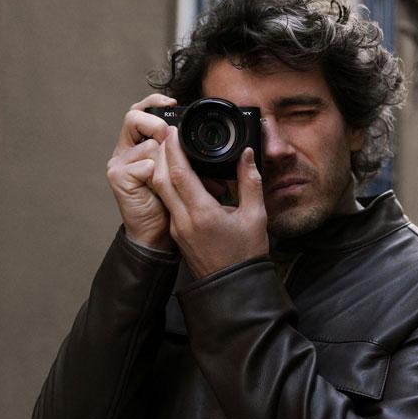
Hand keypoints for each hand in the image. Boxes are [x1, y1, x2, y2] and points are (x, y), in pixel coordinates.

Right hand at [107, 94, 177, 250]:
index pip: (141, 111)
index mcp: (140, 143)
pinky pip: (145, 165)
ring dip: (167, 160)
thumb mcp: (185, 172)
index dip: (155, 101)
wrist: (158, 234)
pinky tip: (158, 190)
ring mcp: (119, 162)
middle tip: (169, 136)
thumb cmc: (171, 203)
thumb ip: (188, 153)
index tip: (174, 101)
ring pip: (148, 144)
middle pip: (134, 117)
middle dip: (156, 123)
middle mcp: (126, 149)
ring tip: (174, 178)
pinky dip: (158, 176)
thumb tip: (209, 141)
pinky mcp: (117, 176)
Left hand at [150, 126, 268, 277]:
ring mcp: (177, 227)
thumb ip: (250, 182)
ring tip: (172, 149)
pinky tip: (180, 174)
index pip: (179, 174)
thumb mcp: (256, 216)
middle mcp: (184, 220)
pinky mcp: (176, 232)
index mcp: (203, 214)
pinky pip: (167, 201)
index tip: (174, 130)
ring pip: (161, 190)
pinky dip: (168, 183)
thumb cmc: (246, 254)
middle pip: (162, 179)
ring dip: (162, 167)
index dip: (173, 149)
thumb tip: (247, 155)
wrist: (233, 287)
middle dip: (162, 153)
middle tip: (169, 133)